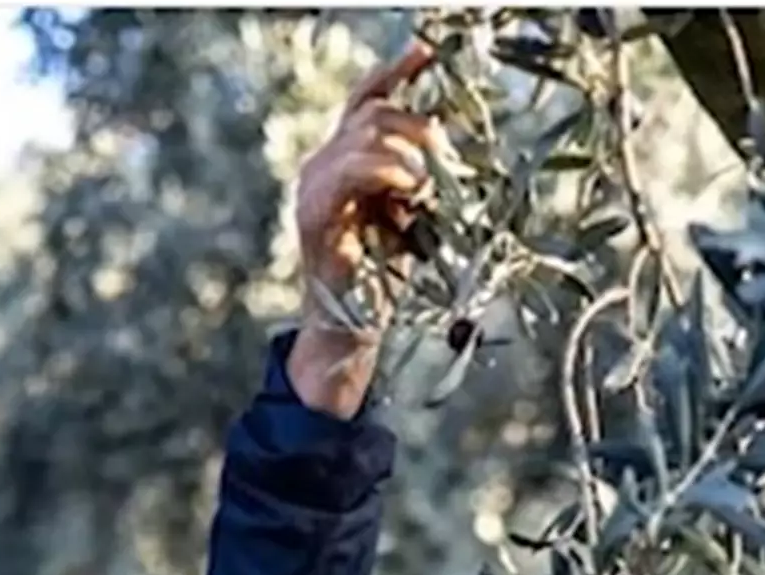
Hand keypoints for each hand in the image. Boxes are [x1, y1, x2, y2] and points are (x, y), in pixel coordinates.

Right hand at [286, 39, 436, 419]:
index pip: (368, 99)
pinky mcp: (314, 214)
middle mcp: (323, 164)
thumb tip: (449, 141)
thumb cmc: (383, 276)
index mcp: (345, 159)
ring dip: (406, 148)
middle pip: (373, 112)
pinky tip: (409, 187)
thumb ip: (420, 175)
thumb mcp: (411, 212)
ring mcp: (315, 187)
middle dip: (416, 122)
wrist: (351, 330)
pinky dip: (385, 172)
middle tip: (445, 149)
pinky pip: (349, 173)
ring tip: (428, 179)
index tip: (429, 54)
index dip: (398, 72)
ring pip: (364, 134)